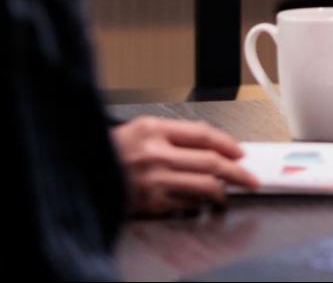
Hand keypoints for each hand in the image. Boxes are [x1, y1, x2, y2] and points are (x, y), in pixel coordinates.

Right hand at [111, 117, 259, 215]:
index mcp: (154, 130)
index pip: (203, 134)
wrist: (82, 170)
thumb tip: (211, 147)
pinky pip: (185, 204)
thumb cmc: (112, 151)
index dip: (228, 144)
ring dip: (221, 191)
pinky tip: (202, 201)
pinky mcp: (150, 203)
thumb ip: (174, 134)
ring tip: (227, 192)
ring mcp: (154, 180)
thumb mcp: (141, 129)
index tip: (240, 153)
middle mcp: (156, 154)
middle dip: (237, 172)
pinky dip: (199, 203)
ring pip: (203, 186)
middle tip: (250, 178)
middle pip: (210, 162)